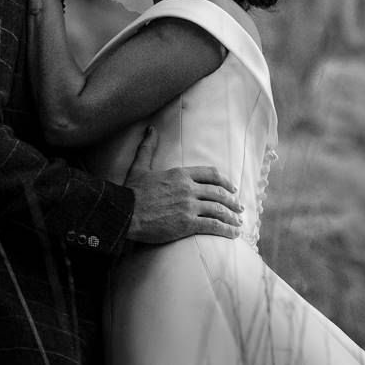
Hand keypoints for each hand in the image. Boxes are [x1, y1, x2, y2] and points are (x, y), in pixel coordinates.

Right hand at [125, 127, 242, 244]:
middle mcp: (188, 188)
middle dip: (232, 201)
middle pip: (218, 192)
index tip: (232, 188)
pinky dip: (226, 230)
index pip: (210, 173)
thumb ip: (148, 148)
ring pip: (218, 209)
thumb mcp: (140, 166)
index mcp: (180, 173)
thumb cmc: (131, 191)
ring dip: (231, 217)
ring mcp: (189, 206)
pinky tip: (233, 234)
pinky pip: (213, 225)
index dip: (224, 181)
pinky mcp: (187, 223)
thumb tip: (151, 129)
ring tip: (239, 223)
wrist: (125, 212)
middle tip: (239, 208)